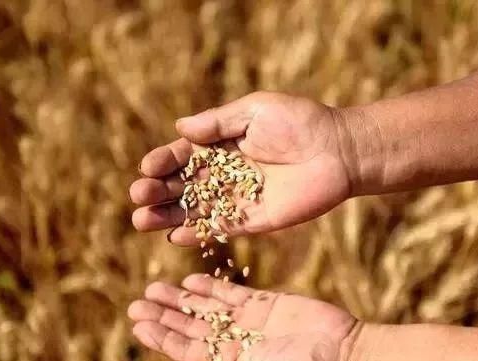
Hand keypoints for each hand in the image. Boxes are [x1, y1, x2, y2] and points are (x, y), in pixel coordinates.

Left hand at [128, 275, 357, 360]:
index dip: (161, 337)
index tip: (138, 323)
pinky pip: (232, 293)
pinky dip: (212, 288)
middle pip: (190, 328)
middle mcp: (235, 344)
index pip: (186, 351)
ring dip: (180, 299)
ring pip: (206, 309)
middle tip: (137, 301)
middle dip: (164, 315)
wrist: (342, 351)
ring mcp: (250, 323)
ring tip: (154, 287)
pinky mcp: (266, 304)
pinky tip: (192, 279)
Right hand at [130, 91, 352, 244]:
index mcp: (222, 145)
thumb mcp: (255, 110)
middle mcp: (226, 173)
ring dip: (169, 216)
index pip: (183, 155)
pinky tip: (176, 237)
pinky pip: (222, 228)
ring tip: (141, 222)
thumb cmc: (300, 121)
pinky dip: (200, 233)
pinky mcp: (255, 220)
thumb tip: (179, 127)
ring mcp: (238, 198)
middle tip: (137, 198)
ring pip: (196, 210)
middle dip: (157, 191)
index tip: (147, 167)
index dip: (163, 161)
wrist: (339, 149)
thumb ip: (218, 122)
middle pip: (183, 185)